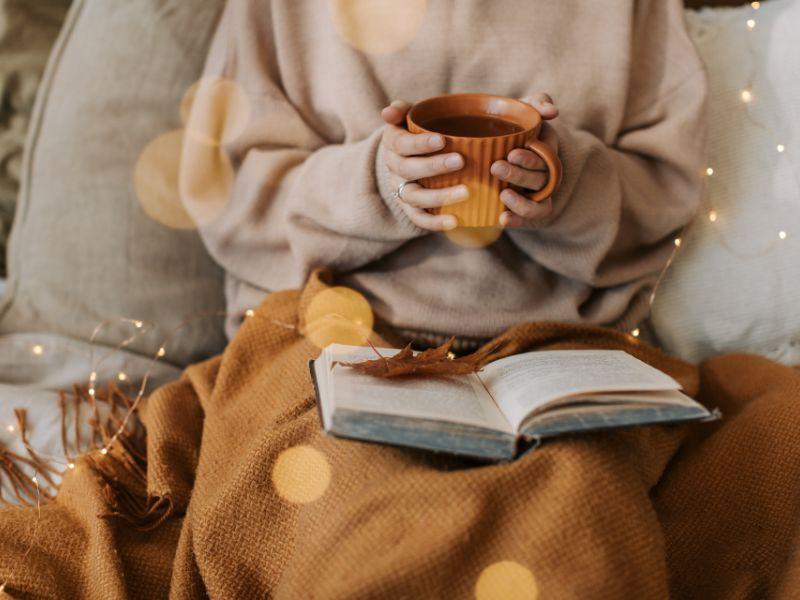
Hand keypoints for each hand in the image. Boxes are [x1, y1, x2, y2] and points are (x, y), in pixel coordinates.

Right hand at [380, 100, 467, 230]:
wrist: (410, 158)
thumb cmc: (418, 132)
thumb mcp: (410, 117)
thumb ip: (402, 110)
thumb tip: (388, 112)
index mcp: (393, 144)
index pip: (401, 144)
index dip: (419, 144)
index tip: (442, 140)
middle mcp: (394, 169)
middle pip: (408, 170)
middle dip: (433, 166)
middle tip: (460, 161)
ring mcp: (401, 190)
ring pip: (414, 197)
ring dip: (439, 196)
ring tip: (466, 192)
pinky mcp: (411, 209)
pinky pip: (419, 219)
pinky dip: (435, 223)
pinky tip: (455, 221)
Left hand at [492, 93, 559, 227]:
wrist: (495, 150)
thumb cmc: (512, 128)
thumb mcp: (524, 111)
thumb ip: (537, 103)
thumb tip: (553, 111)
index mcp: (546, 151)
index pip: (546, 156)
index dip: (531, 158)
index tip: (512, 153)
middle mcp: (546, 174)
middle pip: (540, 178)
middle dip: (520, 175)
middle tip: (496, 168)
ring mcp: (539, 195)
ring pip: (538, 202)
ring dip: (522, 202)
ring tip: (502, 195)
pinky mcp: (529, 212)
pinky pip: (531, 220)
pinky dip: (518, 221)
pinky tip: (502, 220)